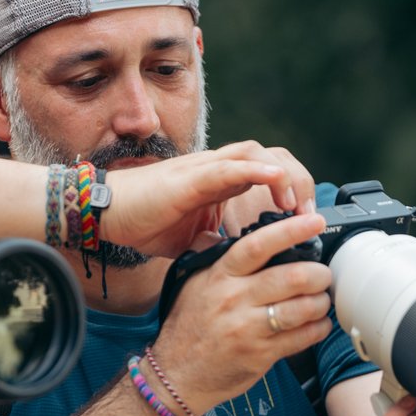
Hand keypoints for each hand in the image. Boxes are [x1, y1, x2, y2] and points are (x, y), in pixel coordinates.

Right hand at [100, 141, 305, 258]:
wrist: (106, 213)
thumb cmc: (143, 221)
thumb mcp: (192, 238)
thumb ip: (216, 243)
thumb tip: (239, 263)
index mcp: (220, 182)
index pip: (269, 172)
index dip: (294, 190)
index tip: (306, 222)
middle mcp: (217, 169)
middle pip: (272, 156)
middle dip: (298, 181)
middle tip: (310, 215)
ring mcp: (204, 169)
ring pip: (256, 153)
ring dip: (284, 175)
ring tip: (297, 203)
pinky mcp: (191, 177)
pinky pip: (230, 165)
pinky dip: (258, 170)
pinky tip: (277, 182)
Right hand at [150, 210, 334, 412]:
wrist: (176, 374)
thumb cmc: (187, 328)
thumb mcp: (190, 284)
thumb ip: (208, 256)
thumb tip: (218, 233)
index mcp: (220, 276)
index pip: (258, 246)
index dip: (290, 231)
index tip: (313, 222)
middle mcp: (234, 300)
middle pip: (291, 277)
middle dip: (318, 274)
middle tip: (322, 275)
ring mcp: (248, 329)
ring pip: (302, 308)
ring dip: (320, 302)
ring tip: (320, 300)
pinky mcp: (260, 355)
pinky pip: (302, 338)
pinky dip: (318, 329)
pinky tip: (316, 324)